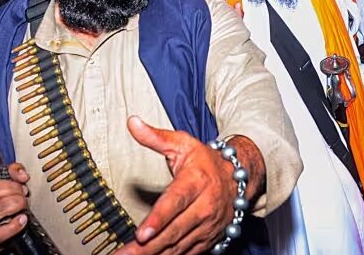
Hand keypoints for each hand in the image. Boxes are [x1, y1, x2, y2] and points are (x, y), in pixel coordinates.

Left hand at [115, 117, 264, 254]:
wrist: (238, 177)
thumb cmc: (206, 161)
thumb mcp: (182, 144)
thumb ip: (156, 137)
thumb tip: (133, 123)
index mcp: (196, 181)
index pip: (175, 202)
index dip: (158, 219)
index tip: (141, 233)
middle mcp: (204, 206)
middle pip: (173, 230)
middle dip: (147, 246)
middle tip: (124, 254)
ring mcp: (207, 226)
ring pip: (178, 246)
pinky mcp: (208, 239)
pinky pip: (186, 254)